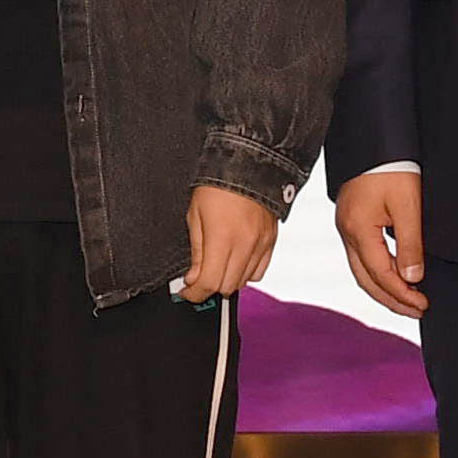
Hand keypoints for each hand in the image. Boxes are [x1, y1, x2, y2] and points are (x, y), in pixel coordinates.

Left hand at [179, 184, 279, 304]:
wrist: (248, 164)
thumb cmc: (217, 185)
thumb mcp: (195, 215)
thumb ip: (196, 251)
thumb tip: (193, 278)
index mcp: (222, 238)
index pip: (208, 282)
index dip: (194, 293)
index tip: (187, 291)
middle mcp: (244, 244)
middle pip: (227, 287)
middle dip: (209, 288)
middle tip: (198, 279)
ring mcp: (260, 244)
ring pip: (244, 281)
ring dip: (227, 280)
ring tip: (216, 267)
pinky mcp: (271, 241)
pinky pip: (260, 271)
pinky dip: (246, 273)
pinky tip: (235, 261)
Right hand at [335, 168, 428, 319]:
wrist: (375, 140)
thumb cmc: (392, 166)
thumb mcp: (408, 205)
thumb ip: (410, 244)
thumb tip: (413, 277)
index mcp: (358, 229)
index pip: (381, 274)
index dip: (402, 293)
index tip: (423, 303)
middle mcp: (347, 232)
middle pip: (366, 279)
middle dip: (391, 300)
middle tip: (417, 311)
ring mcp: (346, 227)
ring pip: (361, 271)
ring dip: (383, 290)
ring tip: (407, 301)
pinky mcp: (351, 221)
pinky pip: (361, 257)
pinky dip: (377, 274)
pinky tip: (392, 276)